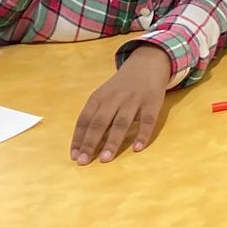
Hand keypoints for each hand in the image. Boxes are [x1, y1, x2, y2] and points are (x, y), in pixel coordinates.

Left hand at [72, 45, 172, 163]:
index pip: (85, 119)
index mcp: (99, 97)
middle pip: (100, 122)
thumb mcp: (105, 95)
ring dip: (112, 142)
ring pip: (121, 122)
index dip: (79, 138)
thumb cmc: (121, 87)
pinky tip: (137, 148)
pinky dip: (142, 134)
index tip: (74, 156)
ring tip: (105, 159)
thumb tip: (85, 143)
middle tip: (83, 161)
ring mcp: (134, 100)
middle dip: (90, 142)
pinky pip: (147, 120)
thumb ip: (96, 115)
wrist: (147, 64)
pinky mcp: (152, 102)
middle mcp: (114, 98)